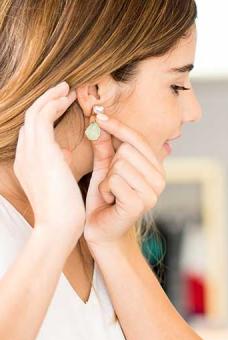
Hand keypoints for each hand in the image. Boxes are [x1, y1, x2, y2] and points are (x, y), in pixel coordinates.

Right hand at [13, 82, 83, 245]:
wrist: (60, 226)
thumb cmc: (66, 212)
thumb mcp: (61, 184)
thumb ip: (59, 165)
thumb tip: (65, 151)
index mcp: (28, 165)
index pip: (34, 134)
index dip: (47, 117)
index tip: (64, 107)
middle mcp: (24, 156)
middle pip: (31, 120)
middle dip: (47, 103)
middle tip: (66, 92)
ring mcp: (29, 152)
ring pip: (34, 113)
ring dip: (50, 98)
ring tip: (67, 89)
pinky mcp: (40, 150)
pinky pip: (42, 116)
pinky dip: (53, 103)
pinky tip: (67, 97)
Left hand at [83, 114, 165, 247]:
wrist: (103, 232)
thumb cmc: (105, 200)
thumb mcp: (105, 169)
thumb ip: (104, 147)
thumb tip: (98, 122)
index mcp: (156, 168)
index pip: (138, 139)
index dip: (117, 126)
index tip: (99, 115)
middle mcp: (160, 179)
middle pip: (126, 150)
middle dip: (110, 164)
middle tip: (111, 182)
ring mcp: (152, 192)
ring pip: (119, 164)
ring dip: (106, 179)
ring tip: (111, 193)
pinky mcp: (140, 204)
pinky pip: (114, 180)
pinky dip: (105, 190)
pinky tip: (111, 201)